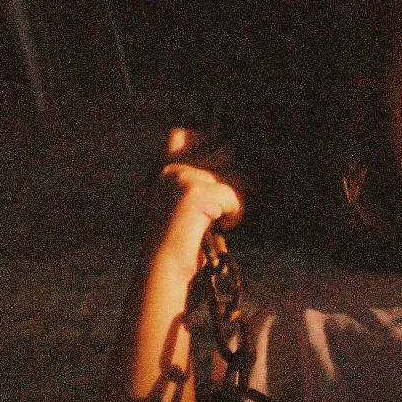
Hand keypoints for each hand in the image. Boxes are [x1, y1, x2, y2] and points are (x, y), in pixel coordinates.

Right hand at [145, 126, 242, 274]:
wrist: (163, 268)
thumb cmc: (182, 237)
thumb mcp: (186, 199)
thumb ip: (201, 175)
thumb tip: (237, 156)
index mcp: (165, 167)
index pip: (184, 132)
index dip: (209, 142)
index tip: (219, 167)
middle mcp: (171, 167)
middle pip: (225, 151)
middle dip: (235, 177)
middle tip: (226, 203)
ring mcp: (182, 178)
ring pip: (236, 174)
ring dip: (237, 198)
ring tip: (220, 217)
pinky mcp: (195, 194)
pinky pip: (236, 196)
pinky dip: (236, 214)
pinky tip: (222, 226)